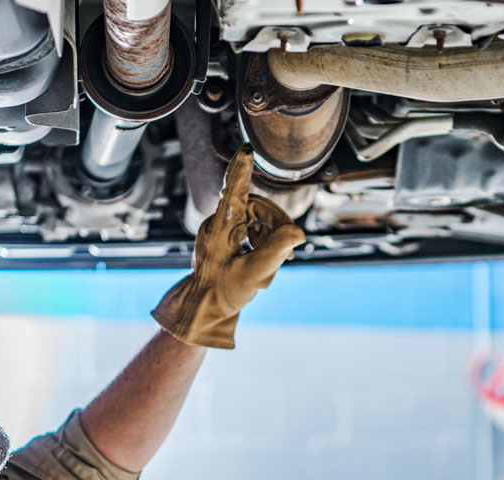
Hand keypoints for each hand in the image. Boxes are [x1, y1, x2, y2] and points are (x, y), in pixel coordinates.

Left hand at [151, 146, 305, 348]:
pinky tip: (267, 259)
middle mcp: (219, 221)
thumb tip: (298, 232)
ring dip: (272, 236)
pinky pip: (252, 227)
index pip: (234, 190)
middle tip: (290, 250)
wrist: (205, 307)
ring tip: (275, 261)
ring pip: (258, 217)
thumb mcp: (254, 274)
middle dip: (277, 226)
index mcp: (221, 226)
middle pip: (258, 206)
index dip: (242, 169)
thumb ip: (277, 251)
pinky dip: (265, 241)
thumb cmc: (224, 292)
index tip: (246, 149)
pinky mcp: (226, 234)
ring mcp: (221, 227)